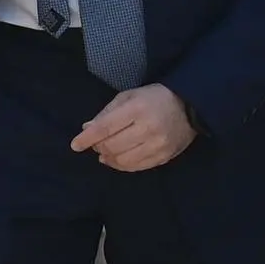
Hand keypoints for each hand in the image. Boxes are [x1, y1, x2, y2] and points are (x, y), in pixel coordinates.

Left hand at [73, 83, 196, 172]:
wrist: (189, 106)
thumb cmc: (154, 97)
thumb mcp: (129, 96)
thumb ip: (107, 112)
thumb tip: (87, 128)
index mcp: (137, 108)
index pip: (106, 127)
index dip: (87, 138)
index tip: (75, 145)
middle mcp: (148, 128)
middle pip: (112, 146)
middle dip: (98, 147)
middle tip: (96, 144)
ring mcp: (158, 145)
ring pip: (123, 160)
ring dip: (108, 158)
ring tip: (104, 153)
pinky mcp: (164, 157)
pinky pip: (137, 167)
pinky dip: (122, 165)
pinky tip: (116, 160)